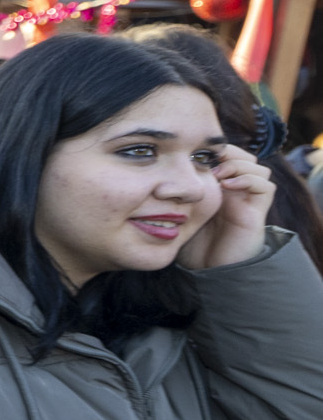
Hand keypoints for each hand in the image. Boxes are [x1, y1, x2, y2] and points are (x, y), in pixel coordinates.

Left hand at [179, 142, 275, 270]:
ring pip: (258, 166)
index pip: (223, 155)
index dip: (212, 149)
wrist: (207, 271)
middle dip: (226, 152)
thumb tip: (153, 173)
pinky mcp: (256, 213)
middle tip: (205, 160)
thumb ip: (171, 194)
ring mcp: (247, 201)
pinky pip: (265, 186)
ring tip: (216, 174)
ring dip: (237, 164)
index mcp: (218, 187)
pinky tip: (226, 186)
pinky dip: (248, 179)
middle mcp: (235, 191)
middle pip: (242, 155)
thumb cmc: (189, 243)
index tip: (190, 153)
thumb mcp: (176, 212)